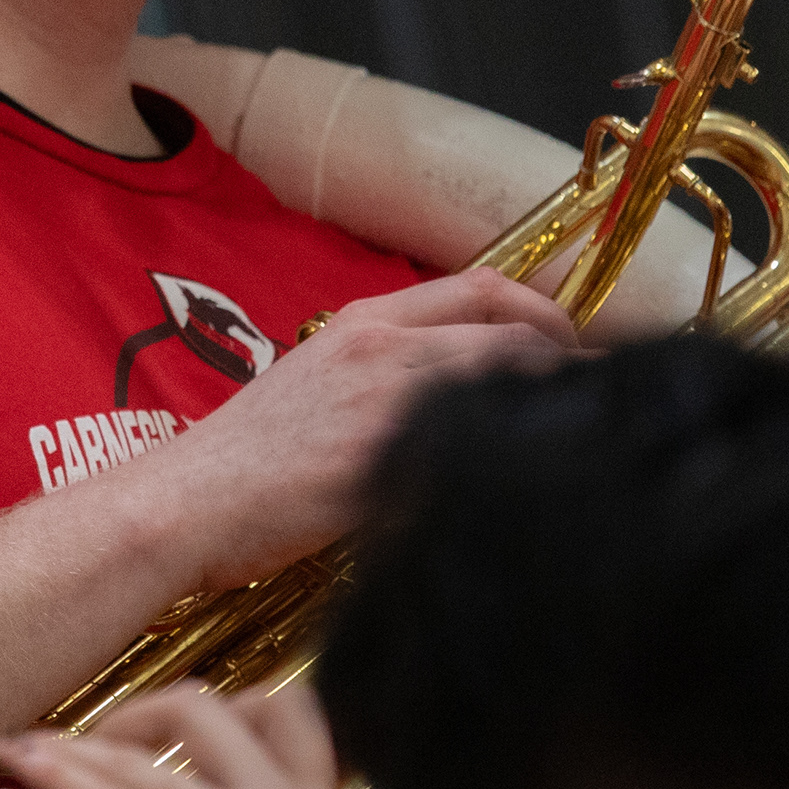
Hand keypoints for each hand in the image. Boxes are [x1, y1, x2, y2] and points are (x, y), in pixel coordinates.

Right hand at [124, 269, 581, 594]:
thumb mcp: (315, 386)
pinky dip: (518, 459)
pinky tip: (541, 487)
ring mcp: (385, 400)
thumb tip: (450, 395)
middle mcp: (381, 345)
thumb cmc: (246, 460)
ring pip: (505, 382)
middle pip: (510, 331)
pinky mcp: (384, 457)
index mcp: (364, 322)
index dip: (543, 308)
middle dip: (571, 359)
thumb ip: (381, 376)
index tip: (572, 341)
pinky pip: (476, 448)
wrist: (188, 502)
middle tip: (600, 394)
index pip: (480, 286)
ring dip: (557, 407)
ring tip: (589, 437)